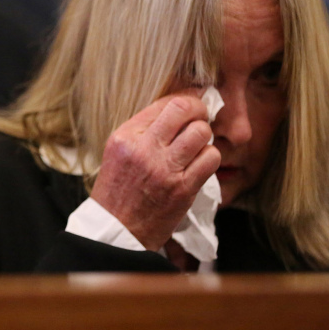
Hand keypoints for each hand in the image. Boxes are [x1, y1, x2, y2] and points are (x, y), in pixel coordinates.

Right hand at [89, 91, 220, 251]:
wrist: (117, 229)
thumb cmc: (118, 189)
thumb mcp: (118, 151)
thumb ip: (143, 130)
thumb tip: (176, 109)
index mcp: (125, 137)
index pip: (164, 104)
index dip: (184, 100)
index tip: (191, 104)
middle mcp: (144, 149)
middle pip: (185, 111)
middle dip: (199, 111)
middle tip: (200, 118)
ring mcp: (165, 169)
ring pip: (202, 132)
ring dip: (204, 136)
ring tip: (197, 144)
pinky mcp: (183, 188)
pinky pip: (210, 159)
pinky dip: (209, 157)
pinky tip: (199, 163)